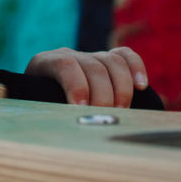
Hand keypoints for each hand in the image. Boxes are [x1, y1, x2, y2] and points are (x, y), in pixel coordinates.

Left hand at [23, 46, 147, 107]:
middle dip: (102, 95)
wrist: (41, 97)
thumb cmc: (40, 112)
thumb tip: (71, 127)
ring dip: (121, 88)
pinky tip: (141, 86)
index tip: (81, 109)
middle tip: (104, 117)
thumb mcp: (39, 109)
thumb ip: (51, 113)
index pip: (65, 65)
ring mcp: (90, 55)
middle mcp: (69, 55)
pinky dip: (136, 68)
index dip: (77, 86)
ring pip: (112, 61)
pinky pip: (125, 56)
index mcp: (45, 63)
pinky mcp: (108, 59)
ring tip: (121, 112)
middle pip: (93, 67)